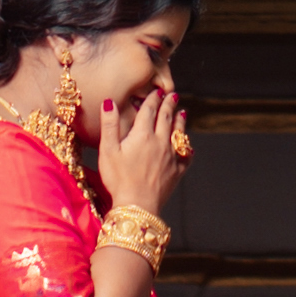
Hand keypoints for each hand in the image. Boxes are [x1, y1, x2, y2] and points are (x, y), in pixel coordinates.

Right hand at [93, 78, 188, 224]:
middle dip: (169, 105)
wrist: (137, 205)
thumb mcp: (108, 150)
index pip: (149, 111)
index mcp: (142, 135)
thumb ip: (109, 125)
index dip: (153, 99)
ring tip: (183, 112)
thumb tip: (109, 102)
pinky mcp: (177, 171)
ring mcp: (171, 157)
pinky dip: (187, 147)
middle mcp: (160, 142)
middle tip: (172, 95)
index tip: (157, 91)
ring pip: (178, 133)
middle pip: (166, 118)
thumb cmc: (118, 179)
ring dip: (180, 121)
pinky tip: (188, 146)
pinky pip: (186, 155)